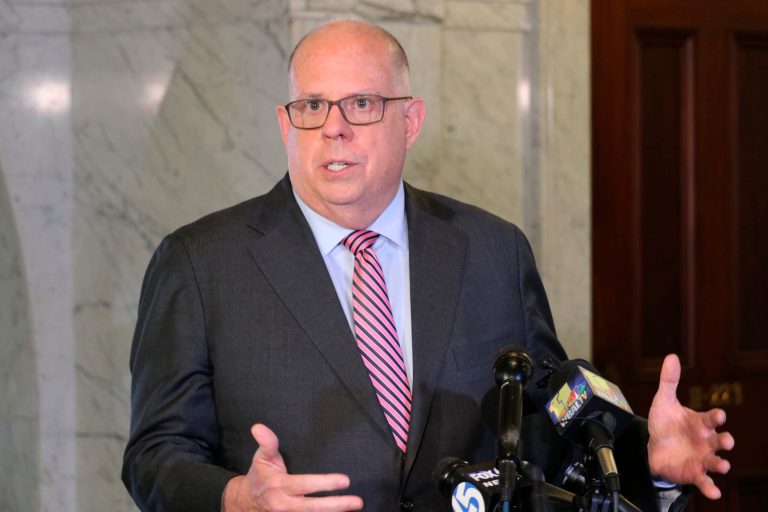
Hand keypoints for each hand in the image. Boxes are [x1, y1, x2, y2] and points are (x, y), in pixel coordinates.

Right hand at [222, 424, 363, 511]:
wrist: (247, 501)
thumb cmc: (260, 476)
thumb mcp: (262, 458)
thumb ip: (266, 443)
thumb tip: (258, 427)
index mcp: (280, 486)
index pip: (305, 485)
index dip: (325, 483)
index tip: (345, 481)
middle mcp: (285, 504)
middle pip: (313, 508)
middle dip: (337, 505)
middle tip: (357, 501)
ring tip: (355, 508)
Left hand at [647, 354, 734, 498]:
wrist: (653, 447)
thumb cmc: (665, 424)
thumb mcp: (664, 402)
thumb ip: (669, 381)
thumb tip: (672, 357)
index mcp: (700, 422)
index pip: (711, 418)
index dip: (715, 417)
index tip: (718, 415)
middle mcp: (706, 440)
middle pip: (719, 440)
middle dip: (725, 441)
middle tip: (727, 441)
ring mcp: (702, 457)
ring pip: (716, 461)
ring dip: (721, 463)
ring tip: (724, 465)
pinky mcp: (695, 472)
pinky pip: (705, 481)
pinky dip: (710, 487)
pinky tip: (713, 492)